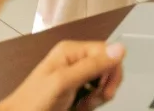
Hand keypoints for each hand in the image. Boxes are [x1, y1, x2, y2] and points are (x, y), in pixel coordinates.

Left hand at [0, 41, 125, 110]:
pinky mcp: (77, 91)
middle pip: (108, 67)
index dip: (112, 70)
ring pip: (104, 82)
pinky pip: (96, 94)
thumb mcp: (64, 81)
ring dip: (98, 97)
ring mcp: (77, 76)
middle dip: (105, 85)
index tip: (106, 88)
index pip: (108, 51)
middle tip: (94, 98)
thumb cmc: (33, 101)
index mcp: (72, 50)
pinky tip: (80, 107)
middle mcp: (76, 60)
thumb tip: (120, 49)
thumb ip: (92, 65)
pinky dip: (93, 102)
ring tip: (82, 104)